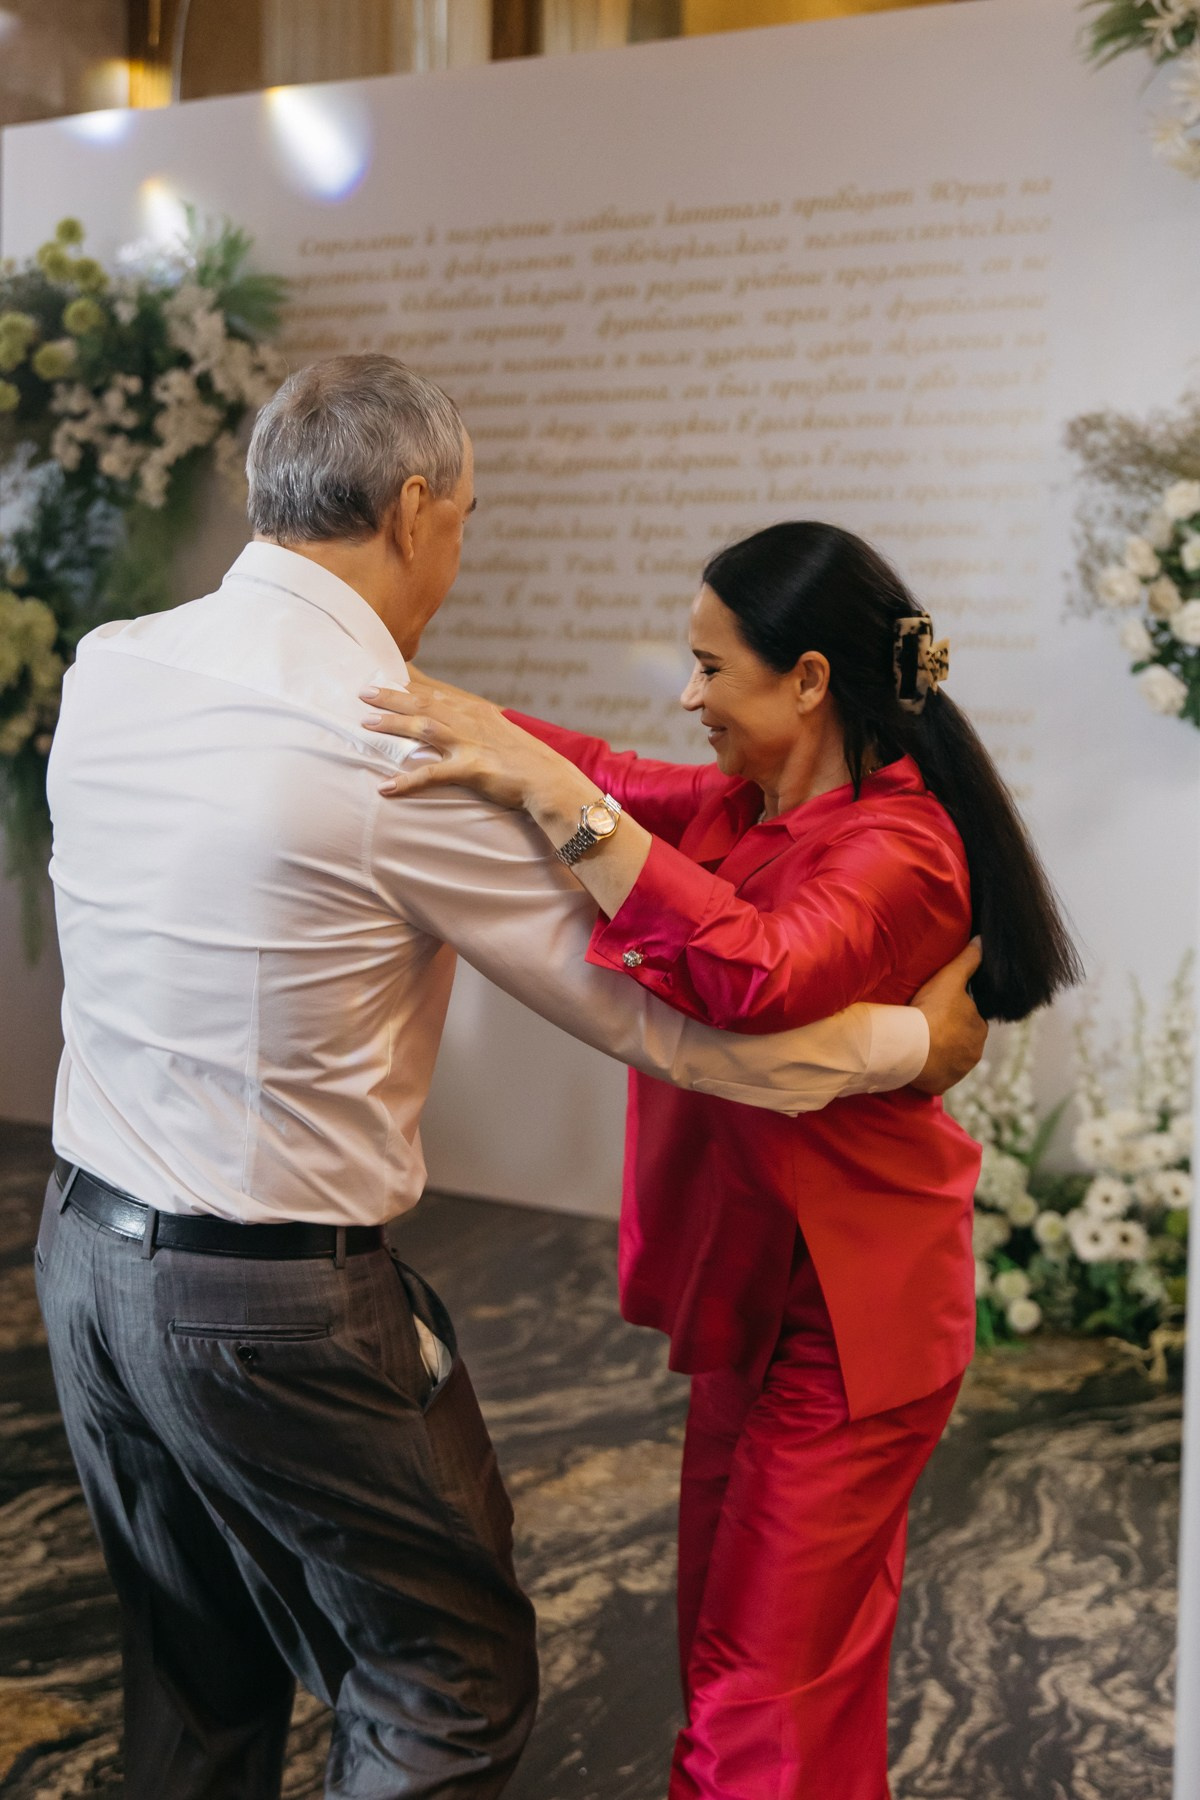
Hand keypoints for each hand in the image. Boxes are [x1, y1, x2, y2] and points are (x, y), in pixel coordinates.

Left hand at [359, 678, 583, 811]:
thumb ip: (476, 727)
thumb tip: (456, 727)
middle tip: (362, 692)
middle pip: (423, 703)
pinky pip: (432, 775)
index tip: (383, 678)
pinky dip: (407, 781)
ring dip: (393, 724)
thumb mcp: (500, 735)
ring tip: (366, 723)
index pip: (435, 693)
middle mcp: (470, 721)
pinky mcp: (472, 770)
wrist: (550, 781)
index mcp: (476, 712)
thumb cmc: (526, 762)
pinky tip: (385, 787)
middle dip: (391, 697)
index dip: (407, 686)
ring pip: (424, 728)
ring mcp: (470, 744)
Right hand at [909, 940, 986, 1094]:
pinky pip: (935, 1077)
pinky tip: (915, 1060)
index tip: (939, 1009)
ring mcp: (957, 1072)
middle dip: (949, 1035)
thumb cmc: (933, 1010)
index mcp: (980, 1029)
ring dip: (939, 1053)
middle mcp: (974, 1054)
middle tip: (927, 1025)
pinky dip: (928, 1071)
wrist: (911, 1046)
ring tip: (919, 1042)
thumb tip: (984, 941)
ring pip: (949, 1060)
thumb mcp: (950, 978)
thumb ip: (968, 960)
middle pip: (962, 1042)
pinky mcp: (940, 1085)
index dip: (956, 1013)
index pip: (972, 1019)